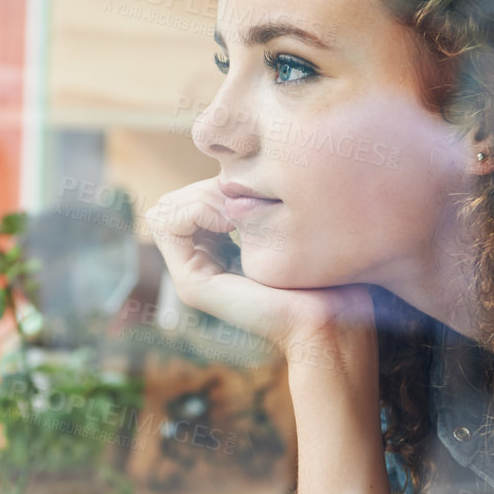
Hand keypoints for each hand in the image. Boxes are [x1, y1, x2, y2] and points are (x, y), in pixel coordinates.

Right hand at [145, 178, 378, 360]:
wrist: (329, 317)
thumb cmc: (320, 275)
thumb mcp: (278, 228)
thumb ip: (249, 209)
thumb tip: (232, 176)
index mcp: (213, 256)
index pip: (182, 203)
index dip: (207, 188)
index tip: (247, 196)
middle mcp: (195, 268)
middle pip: (171, 205)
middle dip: (203, 190)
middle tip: (242, 201)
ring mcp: (189, 279)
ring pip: (164, 212)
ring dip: (201, 198)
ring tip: (239, 213)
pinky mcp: (192, 285)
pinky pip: (168, 225)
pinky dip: (197, 210)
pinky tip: (233, 220)